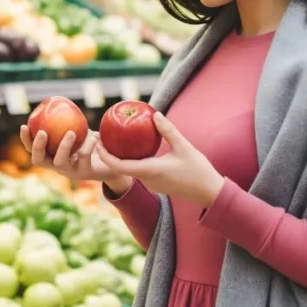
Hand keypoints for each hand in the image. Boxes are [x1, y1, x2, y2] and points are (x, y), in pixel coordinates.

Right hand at [19, 125, 128, 190]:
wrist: (112, 160)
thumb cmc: (92, 141)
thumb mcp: (80, 129)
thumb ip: (68, 120)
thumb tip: (58, 101)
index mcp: (52, 155)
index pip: (33, 150)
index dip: (26, 140)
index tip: (24, 125)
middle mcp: (57, 165)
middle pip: (38, 160)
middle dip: (38, 147)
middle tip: (42, 132)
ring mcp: (70, 171)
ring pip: (60, 162)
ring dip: (63, 146)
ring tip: (71, 133)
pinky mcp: (85, 173)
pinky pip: (84, 158)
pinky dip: (88, 146)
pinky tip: (93, 136)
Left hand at [96, 112, 224, 206]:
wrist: (209, 192)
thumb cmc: (198, 169)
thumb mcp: (184, 146)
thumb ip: (168, 130)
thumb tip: (154, 114)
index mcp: (150, 170)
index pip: (119, 165)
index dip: (105, 155)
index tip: (97, 143)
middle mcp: (147, 179)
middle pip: (121, 167)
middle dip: (109, 154)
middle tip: (103, 137)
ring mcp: (151, 183)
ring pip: (130, 170)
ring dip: (120, 157)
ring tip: (115, 140)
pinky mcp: (156, 184)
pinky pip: (139, 171)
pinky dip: (132, 160)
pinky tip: (134, 147)